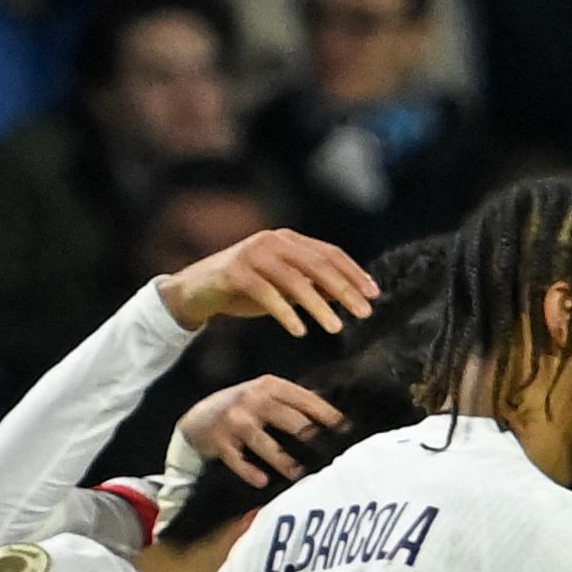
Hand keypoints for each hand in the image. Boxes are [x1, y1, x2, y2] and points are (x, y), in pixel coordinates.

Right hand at [156, 228, 377, 336]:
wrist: (197, 291)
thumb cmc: (246, 290)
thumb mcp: (285, 288)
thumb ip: (313, 286)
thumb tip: (350, 296)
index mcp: (288, 241)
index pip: (329, 253)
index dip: (354, 273)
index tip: (374, 295)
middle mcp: (272, 241)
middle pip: (317, 264)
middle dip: (345, 289)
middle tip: (365, 313)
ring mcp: (252, 254)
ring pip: (294, 280)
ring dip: (319, 306)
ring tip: (336, 328)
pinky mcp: (235, 271)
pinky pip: (267, 293)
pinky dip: (285, 313)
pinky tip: (300, 331)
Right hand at [179, 375, 349, 483]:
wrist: (198, 419)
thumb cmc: (241, 408)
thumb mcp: (265, 394)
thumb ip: (293, 401)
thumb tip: (331, 413)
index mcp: (270, 386)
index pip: (304, 399)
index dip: (327, 414)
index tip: (345, 428)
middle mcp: (253, 400)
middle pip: (289, 419)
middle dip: (309, 437)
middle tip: (326, 454)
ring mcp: (235, 420)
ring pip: (264, 442)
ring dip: (283, 460)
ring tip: (298, 473)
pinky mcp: (219, 440)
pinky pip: (237, 459)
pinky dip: (250, 471)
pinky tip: (262, 481)